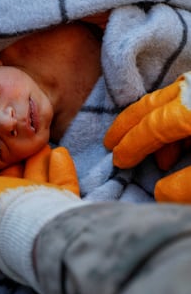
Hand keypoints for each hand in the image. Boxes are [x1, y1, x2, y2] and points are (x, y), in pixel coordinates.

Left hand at [0, 145, 81, 279]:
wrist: (34, 225)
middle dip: (13, 163)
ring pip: (37, 183)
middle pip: (10, 183)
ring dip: (36, 163)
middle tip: (15, 142)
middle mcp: (10, 216)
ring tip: (38, 143)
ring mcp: (38, 212)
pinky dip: (59, 170)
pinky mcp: (60, 208)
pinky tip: (57, 153)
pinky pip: (61, 186)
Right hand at [104, 71, 190, 203]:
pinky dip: (177, 119)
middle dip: (127, 124)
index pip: (151, 127)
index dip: (132, 145)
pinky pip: (187, 100)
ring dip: (153, 124)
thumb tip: (160, 193)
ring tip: (155, 154)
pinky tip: (183, 141)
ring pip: (169, 100)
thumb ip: (186, 186)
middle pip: (151, 104)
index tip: (117, 161)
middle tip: (110, 141)